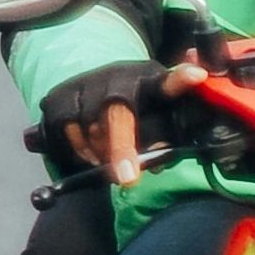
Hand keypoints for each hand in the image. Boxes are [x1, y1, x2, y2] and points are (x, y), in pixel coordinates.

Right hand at [41, 62, 205, 183]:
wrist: (95, 83)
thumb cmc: (137, 106)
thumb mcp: (158, 115)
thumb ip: (165, 137)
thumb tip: (158, 162)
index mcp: (151, 81)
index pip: (169, 81)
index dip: (181, 79)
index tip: (196, 76)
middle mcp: (116, 78)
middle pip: (118, 115)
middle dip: (121, 148)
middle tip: (128, 178)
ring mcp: (84, 85)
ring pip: (89, 130)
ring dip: (99, 154)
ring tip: (108, 159)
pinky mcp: (58, 96)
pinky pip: (64, 132)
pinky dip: (76, 148)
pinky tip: (88, 150)